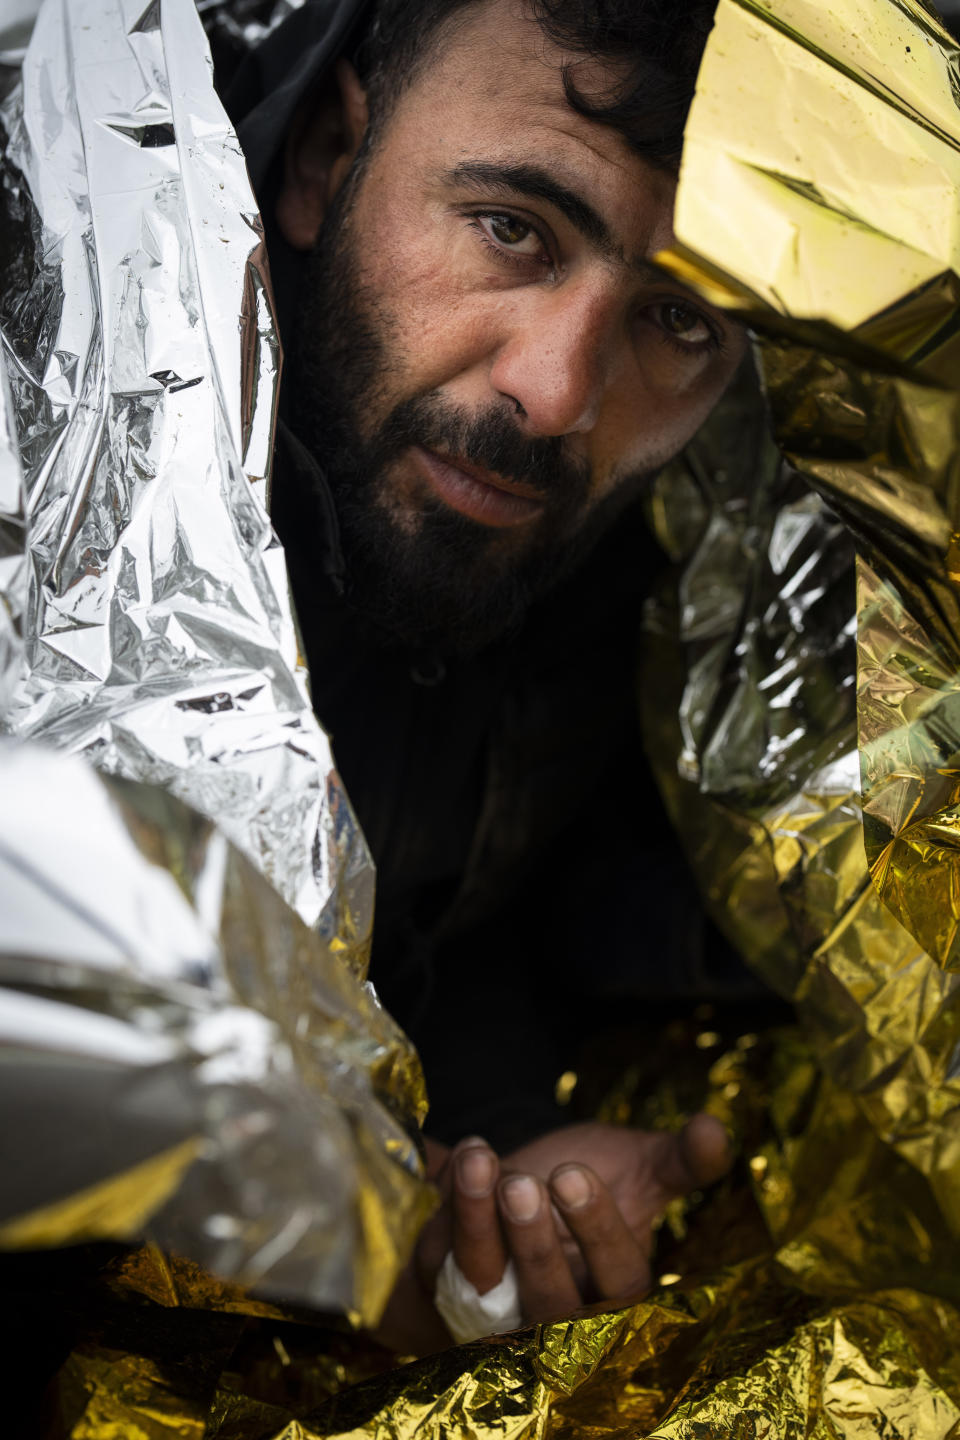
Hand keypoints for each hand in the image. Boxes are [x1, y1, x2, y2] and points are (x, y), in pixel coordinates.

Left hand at [414, 1115, 729, 1333]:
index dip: (597, 1232)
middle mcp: (559, 1318)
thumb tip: (717, 1130)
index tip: (572, 1172)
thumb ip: (681, 1158)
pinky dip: (444, 1217)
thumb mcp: (637, 1167)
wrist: (515, 1177)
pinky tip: (457, 1162)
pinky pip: (440, 1269)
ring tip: (480, 1162)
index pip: (618, 1282)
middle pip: (552, 1305)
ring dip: (479, 1228)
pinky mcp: (446, 1295)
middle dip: (535, 1244)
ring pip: (488, 1293)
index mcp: (615, 1290)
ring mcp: (499, 1315)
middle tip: (522, 1182)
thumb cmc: (583, 1182)